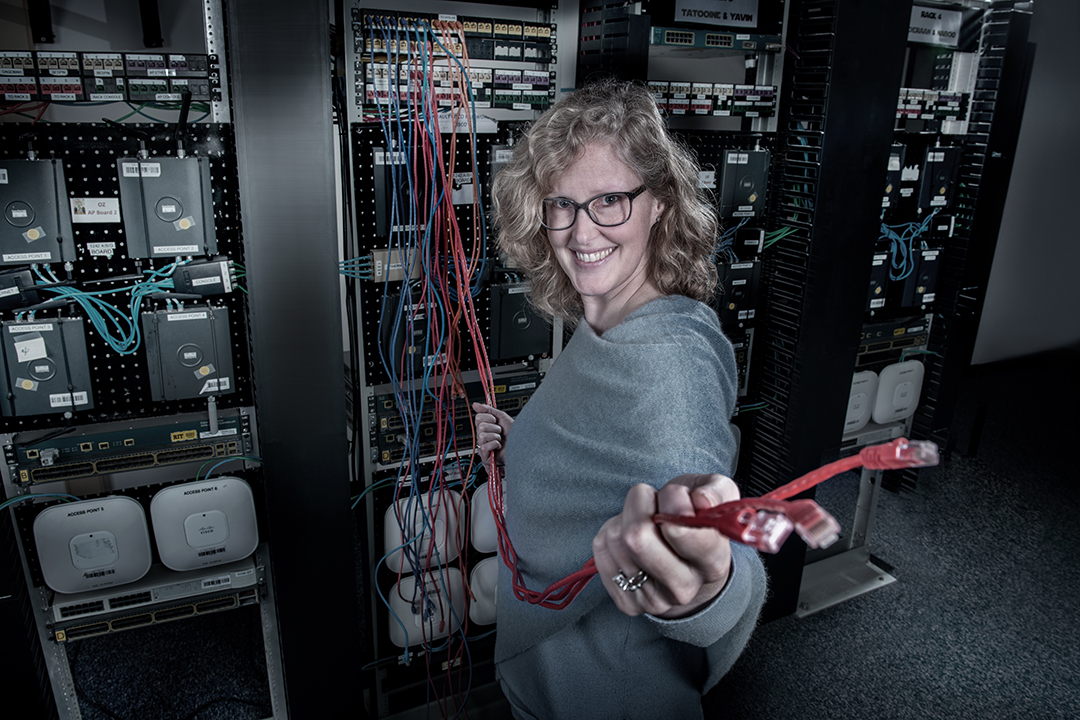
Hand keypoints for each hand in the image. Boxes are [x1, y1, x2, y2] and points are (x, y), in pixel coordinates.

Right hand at [472, 402, 513, 469]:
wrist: (522, 444)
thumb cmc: (514, 433)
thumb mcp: (501, 417)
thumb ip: (487, 410)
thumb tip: (475, 405)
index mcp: (485, 427)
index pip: (478, 418)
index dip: (489, 418)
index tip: (496, 421)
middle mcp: (483, 436)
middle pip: (480, 426)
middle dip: (494, 428)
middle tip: (500, 432)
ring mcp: (483, 445)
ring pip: (482, 436)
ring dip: (495, 436)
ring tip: (500, 439)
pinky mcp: (485, 455)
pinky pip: (485, 446)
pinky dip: (495, 445)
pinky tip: (499, 446)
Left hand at [592, 474, 738, 618]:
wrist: (684, 555)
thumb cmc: (697, 517)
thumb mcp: (718, 495)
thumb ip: (716, 492)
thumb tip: (700, 500)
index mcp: (712, 563)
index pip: (682, 532)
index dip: (672, 503)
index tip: (675, 494)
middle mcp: (684, 588)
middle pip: (637, 537)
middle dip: (641, 503)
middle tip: (654, 503)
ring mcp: (653, 600)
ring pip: (616, 537)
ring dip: (626, 516)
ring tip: (645, 520)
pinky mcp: (626, 601)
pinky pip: (601, 548)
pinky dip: (611, 531)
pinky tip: (629, 537)